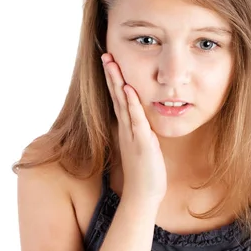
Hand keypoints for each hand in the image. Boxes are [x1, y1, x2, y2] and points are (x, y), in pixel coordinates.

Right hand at [102, 53, 166, 204]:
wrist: (144, 195)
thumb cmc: (145, 173)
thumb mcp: (144, 147)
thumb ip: (141, 133)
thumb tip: (142, 122)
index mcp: (127, 129)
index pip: (119, 100)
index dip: (114, 81)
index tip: (111, 63)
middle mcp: (126, 129)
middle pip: (117, 97)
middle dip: (111, 75)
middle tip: (105, 55)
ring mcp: (132, 135)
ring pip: (123, 104)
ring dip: (117, 83)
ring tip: (111, 64)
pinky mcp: (142, 143)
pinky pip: (136, 120)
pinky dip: (132, 104)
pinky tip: (128, 90)